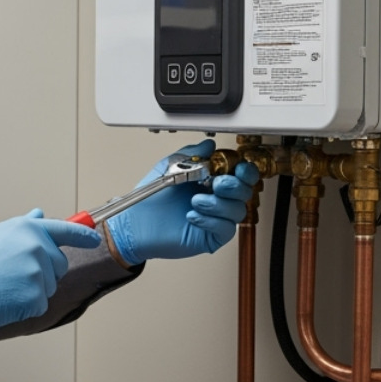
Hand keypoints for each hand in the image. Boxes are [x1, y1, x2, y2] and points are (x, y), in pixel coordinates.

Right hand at [0, 210, 101, 339]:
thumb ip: (21, 227)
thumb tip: (39, 216)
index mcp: (28, 229)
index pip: (66, 230)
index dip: (82, 236)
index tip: (93, 238)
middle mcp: (37, 248)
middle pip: (59, 265)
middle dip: (43, 271)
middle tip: (12, 275)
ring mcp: (38, 274)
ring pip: (48, 287)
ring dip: (31, 290)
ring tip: (2, 286)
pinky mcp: (35, 298)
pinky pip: (38, 305)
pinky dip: (24, 307)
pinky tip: (3, 300)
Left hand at [105, 140, 258, 263]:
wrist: (135, 222)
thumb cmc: (152, 197)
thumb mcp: (170, 166)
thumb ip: (192, 153)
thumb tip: (209, 145)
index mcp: (212, 179)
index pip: (241, 175)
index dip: (245, 171)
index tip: (237, 168)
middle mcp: (217, 199)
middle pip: (245, 192)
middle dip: (233, 186)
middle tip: (215, 184)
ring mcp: (215, 218)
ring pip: (237, 210)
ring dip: (218, 204)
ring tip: (195, 200)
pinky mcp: (210, 237)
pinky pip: (226, 229)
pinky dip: (212, 221)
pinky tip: (192, 215)